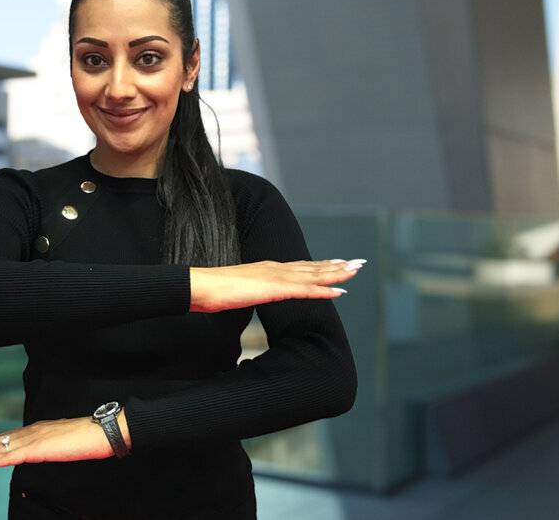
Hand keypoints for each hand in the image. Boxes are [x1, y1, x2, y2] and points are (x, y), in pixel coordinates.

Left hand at [0, 414, 121, 468]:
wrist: (103, 431)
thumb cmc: (87, 438)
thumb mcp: (61, 444)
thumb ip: (46, 447)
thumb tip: (38, 452)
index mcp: (34, 432)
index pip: (1, 437)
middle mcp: (29, 432)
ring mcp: (32, 439)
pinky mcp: (38, 448)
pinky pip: (10, 456)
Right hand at [189, 258, 364, 312]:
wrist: (200, 287)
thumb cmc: (213, 291)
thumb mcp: (239, 290)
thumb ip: (252, 290)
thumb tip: (254, 294)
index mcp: (267, 269)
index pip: (300, 267)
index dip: (321, 266)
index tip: (338, 264)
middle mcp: (275, 269)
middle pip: (312, 268)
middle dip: (336, 266)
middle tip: (357, 264)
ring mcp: (275, 277)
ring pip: (313, 276)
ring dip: (336, 274)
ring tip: (355, 271)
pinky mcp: (273, 288)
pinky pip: (304, 290)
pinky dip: (323, 290)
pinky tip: (338, 292)